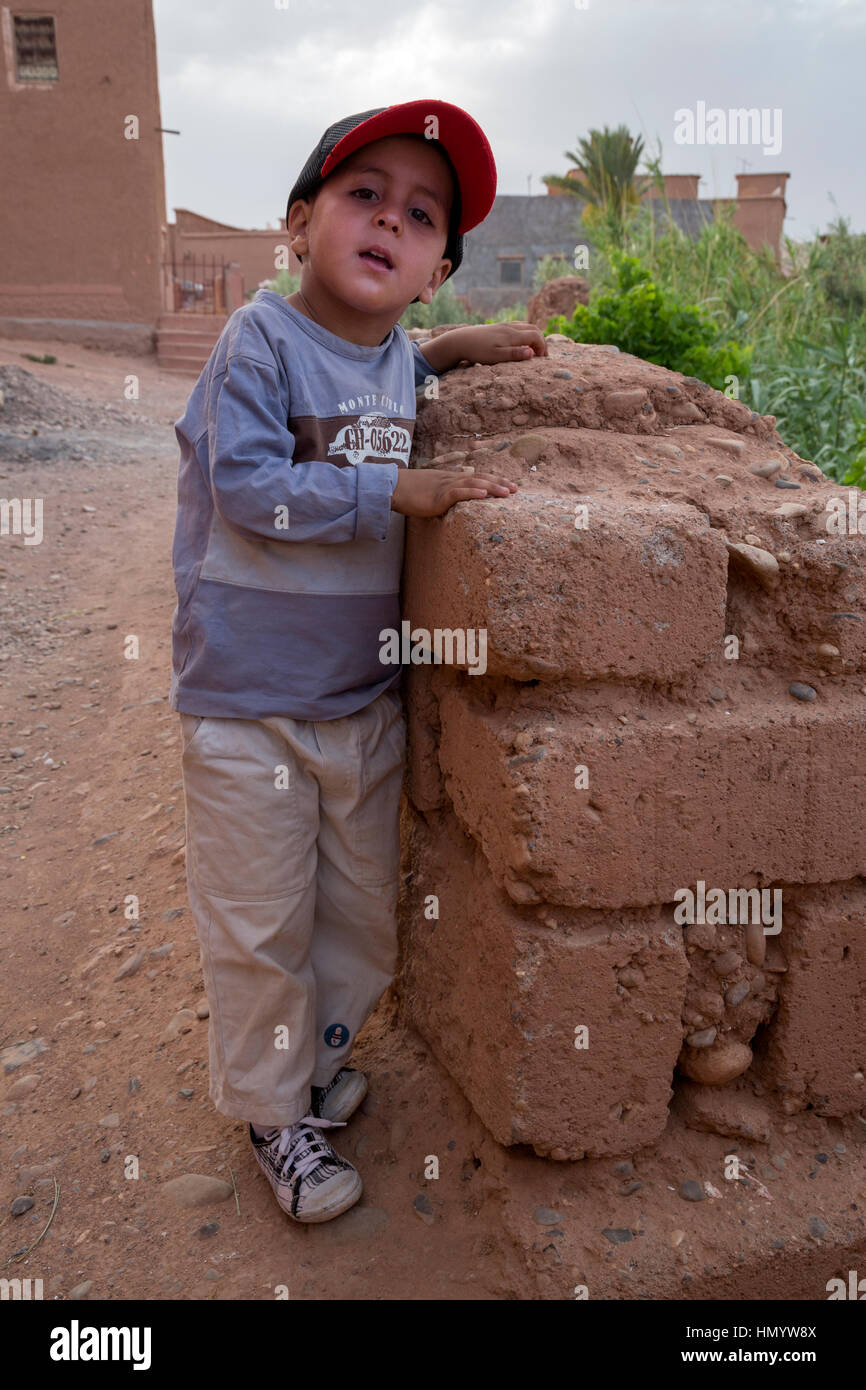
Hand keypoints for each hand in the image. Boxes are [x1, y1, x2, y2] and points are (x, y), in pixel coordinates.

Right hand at [390, 466, 517, 518]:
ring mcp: (446, 486)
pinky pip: (458, 492)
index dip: (494, 480)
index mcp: (451, 479)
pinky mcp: (439, 495)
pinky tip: (485, 494)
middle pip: (481, 478)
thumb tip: (453, 506)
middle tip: (516, 489)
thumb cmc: (409, 492)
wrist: (393, 487)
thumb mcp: (431, 493)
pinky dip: (473, 492)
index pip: (477, 477)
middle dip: (500, 482)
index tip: (509, 485)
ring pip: (474, 483)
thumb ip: (444, 497)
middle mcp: (452, 479)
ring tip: (507, 492)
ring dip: (493, 487)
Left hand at [455, 321, 547, 364]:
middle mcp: (510, 328)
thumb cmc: (477, 351)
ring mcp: (504, 326)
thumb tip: (532, 353)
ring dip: (534, 337)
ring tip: (533, 350)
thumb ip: (514, 354)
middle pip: (534, 329)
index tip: (542, 360)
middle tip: (541, 356)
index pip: (536, 336)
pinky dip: (525, 333)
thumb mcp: (496, 356)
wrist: (460, 341)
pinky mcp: (499, 327)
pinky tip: (521, 343)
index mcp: (512, 335)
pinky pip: (518, 326)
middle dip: (541, 342)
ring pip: (526, 326)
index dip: (543, 347)